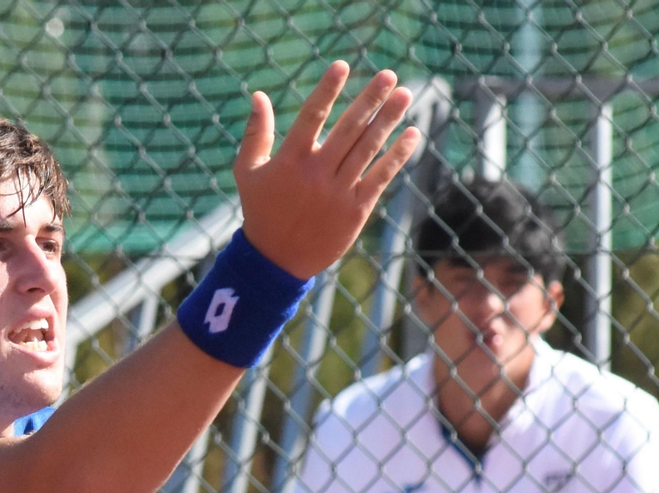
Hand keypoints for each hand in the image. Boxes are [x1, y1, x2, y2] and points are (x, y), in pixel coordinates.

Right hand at [233, 63, 422, 278]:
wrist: (276, 261)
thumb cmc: (261, 210)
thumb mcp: (247, 171)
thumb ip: (256, 133)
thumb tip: (259, 95)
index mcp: (290, 160)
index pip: (312, 117)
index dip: (327, 90)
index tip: (342, 65)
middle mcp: (316, 173)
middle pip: (348, 129)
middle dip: (370, 100)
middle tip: (389, 75)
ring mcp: (338, 192)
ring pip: (367, 149)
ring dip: (388, 120)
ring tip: (404, 95)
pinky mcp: (355, 210)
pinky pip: (380, 177)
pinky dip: (397, 155)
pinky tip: (411, 134)